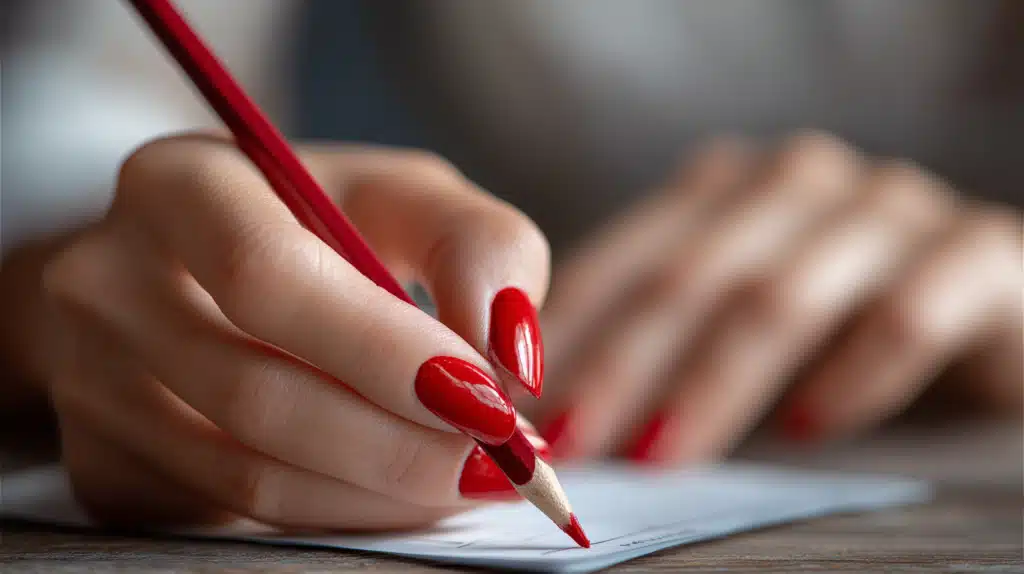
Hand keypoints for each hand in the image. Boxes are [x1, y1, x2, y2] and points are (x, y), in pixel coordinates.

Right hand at [38, 133, 550, 529]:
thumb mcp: (409, 199)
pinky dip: (333, 513)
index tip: (488, 401)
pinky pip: (231, 512)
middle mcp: (108, 280)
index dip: (384, 352)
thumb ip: (481, 248)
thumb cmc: (319, 224)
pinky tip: (391, 487)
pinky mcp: (100, 460)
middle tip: (498, 462)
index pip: (267, 278)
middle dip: (402, 445)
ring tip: (463, 477)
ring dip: (380, 492)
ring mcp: (89, 380)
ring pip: (250, 474)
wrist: (192, 271)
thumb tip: (508, 356)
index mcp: (180, 184)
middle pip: (259, 394)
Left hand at [533, 132, 1021, 463]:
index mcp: (724, 190)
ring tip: (659, 457)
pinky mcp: (975, 253)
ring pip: (781, 296)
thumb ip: (660, 345)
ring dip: (712, 384)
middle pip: (688, 279)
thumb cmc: (831, 324)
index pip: (624, 258)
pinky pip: (907, 311)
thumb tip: (555, 417)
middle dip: (619, 369)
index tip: (512, 409)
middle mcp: (797, 184)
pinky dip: (852, 373)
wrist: (980, 305)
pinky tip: (808, 429)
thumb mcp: (730, 322)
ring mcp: (886, 209)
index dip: (566, 337)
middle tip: (566, 447)